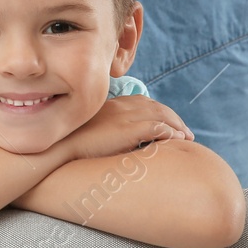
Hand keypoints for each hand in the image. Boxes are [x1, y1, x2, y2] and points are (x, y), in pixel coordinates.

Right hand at [55, 95, 192, 162]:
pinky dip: (170, 132)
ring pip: (161, 115)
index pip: (143, 101)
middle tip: (185, 132)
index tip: (168, 123)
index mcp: (111, 104)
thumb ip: (103, 128)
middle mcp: (120, 106)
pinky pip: (157, 127)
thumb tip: (113, 139)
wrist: (59, 145)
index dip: (159, 112)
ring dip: (177, 125)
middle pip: (156, 106)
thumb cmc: (70, 142)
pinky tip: (178, 140)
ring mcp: (124, 117)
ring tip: (187, 137)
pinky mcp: (127, 130)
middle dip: (174, 118)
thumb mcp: (88, 129)